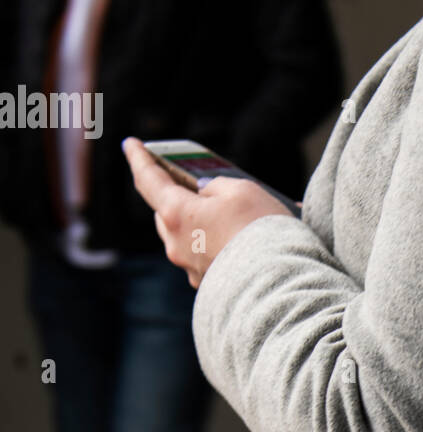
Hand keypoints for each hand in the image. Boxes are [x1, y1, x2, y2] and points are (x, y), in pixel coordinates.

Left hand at [123, 137, 289, 288]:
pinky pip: (206, 259)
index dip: (139, 157)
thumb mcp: (241, 189)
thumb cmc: (261, 230)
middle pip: (166, 213)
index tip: (131, 144)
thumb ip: (215, 186)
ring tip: (226, 221)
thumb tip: (206, 195)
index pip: (148, 179)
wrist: (283, 283)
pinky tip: (239, 245)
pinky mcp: (209, 287)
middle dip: (175, 199)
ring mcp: (191, 269)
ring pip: (186, 239)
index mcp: (176, 213)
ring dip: (198, 227)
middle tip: (190, 188)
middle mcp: (176, 244)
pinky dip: (216, 248)